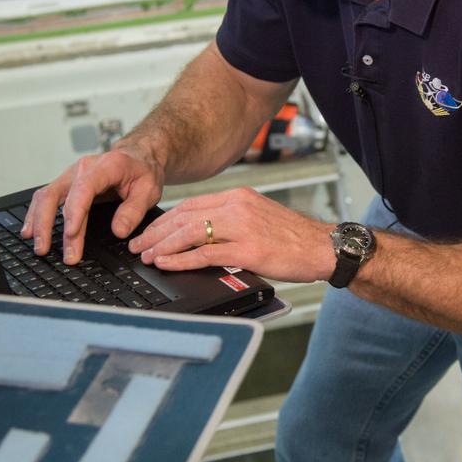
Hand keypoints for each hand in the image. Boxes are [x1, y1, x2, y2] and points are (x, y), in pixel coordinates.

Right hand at [22, 148, 163, 263]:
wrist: (139, 156)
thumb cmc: (143, 171)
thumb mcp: (149, 190)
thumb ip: (134, 211)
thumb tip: (118, 231)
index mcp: (106, 167)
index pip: (84, 189)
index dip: (75, 212)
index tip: (71, 234)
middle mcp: (83, 169)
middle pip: (56, 194)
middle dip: (49, 224)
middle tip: (50, 250)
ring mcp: (72, 175)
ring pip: (46, 196)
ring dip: (39, 222)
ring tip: (40, 246)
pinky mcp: (67, 184)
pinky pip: (46, 198)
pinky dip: (37, 215)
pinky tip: (31, 231)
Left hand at [128, 187, 335, 282]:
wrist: (324, 247)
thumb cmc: (294, 239)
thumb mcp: (259, 219)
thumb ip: (231, 222)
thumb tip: (199, 235)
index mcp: (239, 197)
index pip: (191, 205)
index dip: (164, 219)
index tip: (149, 231)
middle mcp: (238, 207)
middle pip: (184, 216)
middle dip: (156, 232)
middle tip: (137, 245)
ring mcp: (242, 227)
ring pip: (189, 232)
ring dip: (162, 245)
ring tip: (146, 256)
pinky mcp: (247, 250)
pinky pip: (205, 253)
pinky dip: (181, 259)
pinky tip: (167, 264)